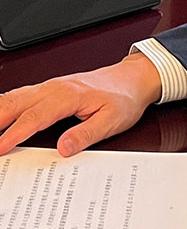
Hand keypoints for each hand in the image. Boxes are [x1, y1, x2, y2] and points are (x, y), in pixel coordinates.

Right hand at [0, 53, 163, 157]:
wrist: (132, 79)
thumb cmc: (123, 98)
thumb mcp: (112, 121)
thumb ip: (86, 135)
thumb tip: (63, 148)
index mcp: (68, 96)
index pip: (34, 117)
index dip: (15, 133)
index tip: (1, 147)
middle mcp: (54, 88)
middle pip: (16, 102)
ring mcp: (50, 86)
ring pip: (15, 96)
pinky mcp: (49, 89)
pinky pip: (21, 95)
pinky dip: (6, 105)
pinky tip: (0, 114)